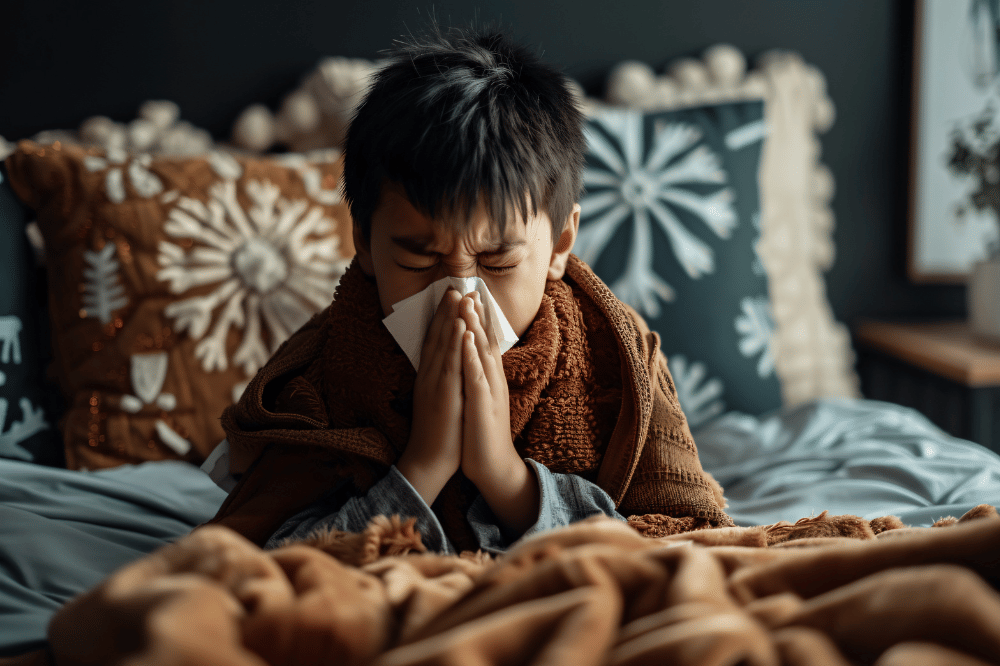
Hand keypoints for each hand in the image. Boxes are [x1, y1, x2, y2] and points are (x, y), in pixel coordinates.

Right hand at [397, 287, 464, 504]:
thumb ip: (441, 381)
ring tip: (458, 294)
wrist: (428, 461)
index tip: (451, 297)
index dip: (442, 318)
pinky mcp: (443, 394)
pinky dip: (454, 342)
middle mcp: (429, 375)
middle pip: (437, 336)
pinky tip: (459, 325)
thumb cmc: (438, 434)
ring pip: (442, 344)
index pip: (435, 341)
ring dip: (450, 318)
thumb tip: (448, 366)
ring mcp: (435, 383)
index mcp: (429, 377)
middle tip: (455, 285)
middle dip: (446, 310)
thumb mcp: (438, 401)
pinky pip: (449, 363)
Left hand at [459, 291, 538, 535]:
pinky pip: (477, 376)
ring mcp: (489, 392)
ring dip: (475, 328)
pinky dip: (472, 356)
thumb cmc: (482, 433)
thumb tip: (473, 360)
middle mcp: (492, 380)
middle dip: (478, 314)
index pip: (484, 343)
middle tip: (470, 288)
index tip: (471, 295)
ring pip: (482, 354)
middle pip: (486, 341)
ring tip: (468, 304)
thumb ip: (478, 378)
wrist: (493, 466)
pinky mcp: (483, 405)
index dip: (479, 319)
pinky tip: (467, 340)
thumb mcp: (480, 399)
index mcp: (489, 379)